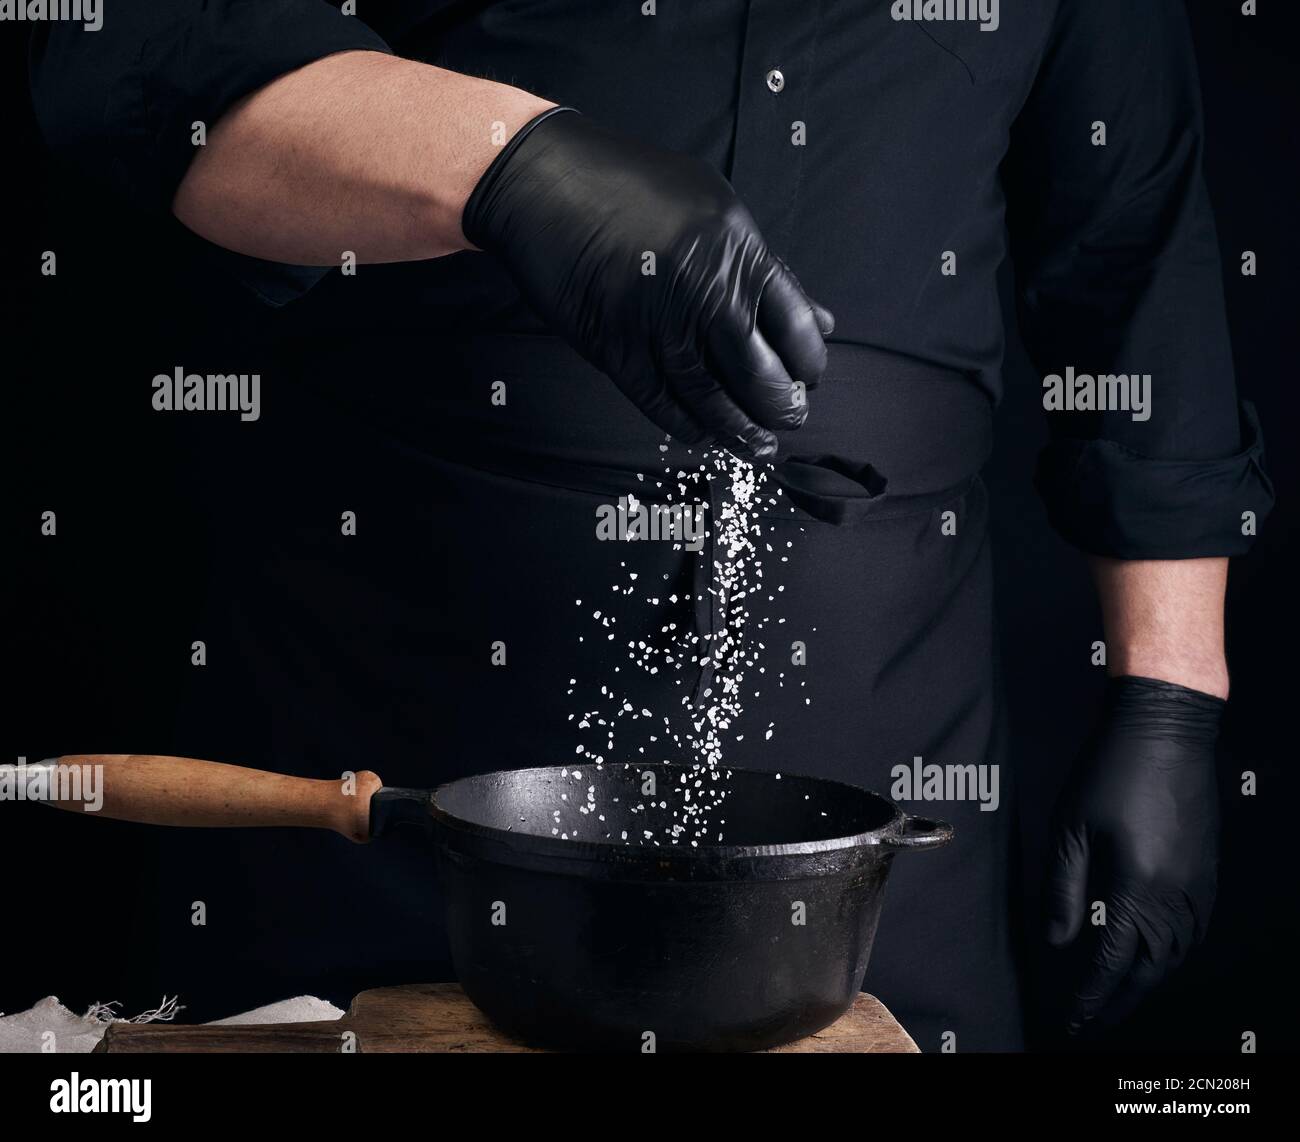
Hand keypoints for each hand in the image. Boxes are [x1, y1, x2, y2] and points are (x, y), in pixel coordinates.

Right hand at [462, 108, 833, 456]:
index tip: (807, 376)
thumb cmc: (628, 185)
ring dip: (737, 428)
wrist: (543, 178)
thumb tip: (818, 321)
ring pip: (708, 394)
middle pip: (757, 370)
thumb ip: (763, 269)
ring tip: (756, 445)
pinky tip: (702, 433)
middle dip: (779, 405)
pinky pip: (657, 399)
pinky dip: (684, 423)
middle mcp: (702, 287)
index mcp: (735, 248)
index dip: (807, 360)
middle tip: (788, 421)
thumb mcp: (713, 208)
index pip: (793, 322)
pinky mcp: (612, 344)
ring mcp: (655, 320)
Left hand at [1045, 675, 1224, 1033]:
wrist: (1166, 728)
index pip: (1112, 963)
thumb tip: (1058, 941)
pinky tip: (1151, 949)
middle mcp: (1176, 896)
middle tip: (1091, 1019)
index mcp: (1138, 888)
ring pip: (1175, 953)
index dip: (1091, 996)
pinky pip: (1192, 929)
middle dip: (1119, 1000)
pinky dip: (1169, 951)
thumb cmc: (1111, 770)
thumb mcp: (1069, 829)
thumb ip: (1062, 890)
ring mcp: (1198, 884)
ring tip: (1116, 991)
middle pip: (1150, 969)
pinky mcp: (1206, 869)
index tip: (1072, 1019)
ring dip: (1145, 977)